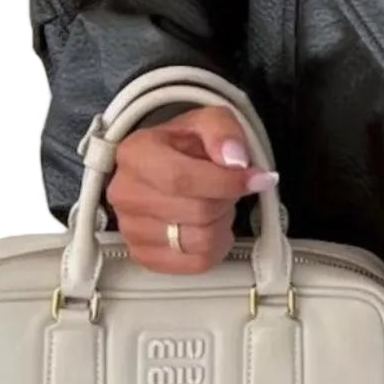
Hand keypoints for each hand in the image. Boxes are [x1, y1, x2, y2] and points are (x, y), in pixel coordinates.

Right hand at [105, 105, 278, 273]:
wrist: (164, 164)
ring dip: (221, 224)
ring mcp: (131, 228)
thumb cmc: (186, 144)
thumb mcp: (209, 121)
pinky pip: (196, 263)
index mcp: (136, 154)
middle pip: (198, 212)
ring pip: (200, 241)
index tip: (257, 178)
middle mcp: (126, 193)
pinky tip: (208, 227)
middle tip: (226, 188)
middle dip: (226, 200)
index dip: (227, 182)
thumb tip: (236, 159)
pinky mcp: (144, 255)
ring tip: (214, 205)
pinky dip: (214, 247)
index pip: (182, 178)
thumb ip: (223, 132)